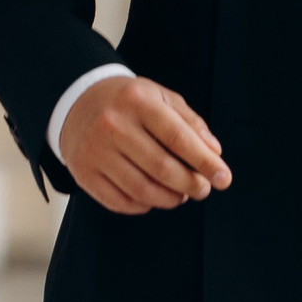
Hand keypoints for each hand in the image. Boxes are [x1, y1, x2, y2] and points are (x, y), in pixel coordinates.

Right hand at [57, 74, 230, 212]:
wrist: (77, 101)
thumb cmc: (126, 101)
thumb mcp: (159, 96)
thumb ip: (190, 122)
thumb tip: (213, 152)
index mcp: (137, 100)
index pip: (178, 137)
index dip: (205, 162)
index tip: (223, 177)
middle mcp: (113, 124)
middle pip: (162, 168)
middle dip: (191, 184)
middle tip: (204, 189)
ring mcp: (96, 151)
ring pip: (143, 190)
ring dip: (170, 199)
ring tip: (181, 194)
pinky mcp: (84, 173)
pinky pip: (121, 202)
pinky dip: (144, 206)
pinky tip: (153, 197)